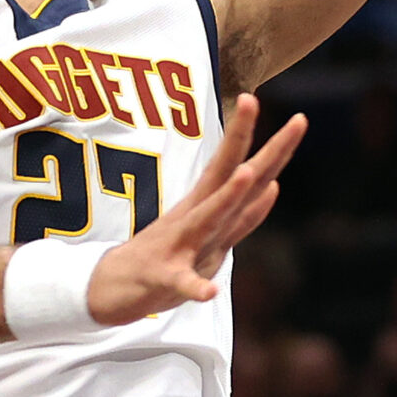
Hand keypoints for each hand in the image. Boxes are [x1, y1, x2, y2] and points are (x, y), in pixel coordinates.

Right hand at [87, 95, 307, 324]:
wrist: (112, 285)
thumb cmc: (166, 255)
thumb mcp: (209, 231)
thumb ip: (243, 212)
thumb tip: (273, 184)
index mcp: (206, 205)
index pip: (237, 164)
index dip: (254, 135)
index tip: (284, 110)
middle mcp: (195, 217)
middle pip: (230, 177)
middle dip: (253, 146)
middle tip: (266, 105)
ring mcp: (178, 246)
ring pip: (208, 219)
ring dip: (227, 199)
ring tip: (247, 175)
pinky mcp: (163, 278)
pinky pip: (182, 282)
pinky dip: (196, 287)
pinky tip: (209, 291)